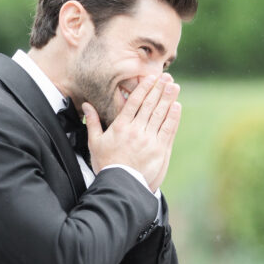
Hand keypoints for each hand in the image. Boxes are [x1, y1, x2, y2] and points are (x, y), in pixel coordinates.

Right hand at [83, 73, 180, 192]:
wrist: (120, 185)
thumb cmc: (106, 164)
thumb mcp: (95, 143)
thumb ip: (93, 122)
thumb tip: (87, 105)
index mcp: (121, 126)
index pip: (134, 102)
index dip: (144, 88)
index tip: (151, 78)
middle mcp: (136, 130)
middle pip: (150, 105)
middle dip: (159, 89)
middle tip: (167, 78)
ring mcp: (149, 140)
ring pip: (161, 115)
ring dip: (168, 99)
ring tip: (174, 87)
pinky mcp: (159, 150)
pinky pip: (168, 130)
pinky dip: (173, 117)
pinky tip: (177, 107)